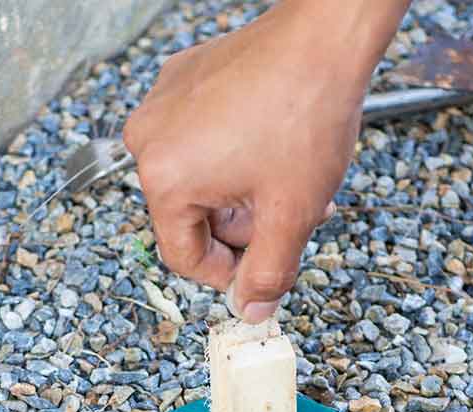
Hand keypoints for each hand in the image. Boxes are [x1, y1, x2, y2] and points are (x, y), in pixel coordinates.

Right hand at [122, 0, 403, 321]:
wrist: (323, 40)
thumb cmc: (305, 115)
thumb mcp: (290, 213)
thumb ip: (267, 272)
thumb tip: (250, 309)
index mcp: (165, 178)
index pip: (182, 254)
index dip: (225, 274)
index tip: (257, 270)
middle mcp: (149, 139)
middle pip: (190, 215)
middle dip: (241, 225)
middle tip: (287, 218)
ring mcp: (162, 103)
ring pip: (199, 176)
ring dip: (241, 190)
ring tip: (288, 179)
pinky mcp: (182, 78)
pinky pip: (200, 135)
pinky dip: (233, 149)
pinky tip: (272, 141)